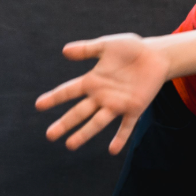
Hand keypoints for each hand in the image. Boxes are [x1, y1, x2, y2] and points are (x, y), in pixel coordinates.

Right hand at [35, 34, 170, 152]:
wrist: (156, 56)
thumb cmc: (131, 49)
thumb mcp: (107, 45)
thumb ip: (87, 49)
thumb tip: (64, 51)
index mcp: (93, 81)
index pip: (69, 91)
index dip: (54, 98)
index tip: (39, 105)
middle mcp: (101, 96)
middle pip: (79, 112)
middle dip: (65, 123)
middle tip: (50, 135)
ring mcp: (117, 104)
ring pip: (97, 122)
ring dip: (85, 134)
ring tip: (70, 145)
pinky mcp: (134, 109)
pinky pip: (126, 126)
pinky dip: (120, 138)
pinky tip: (113, 150)